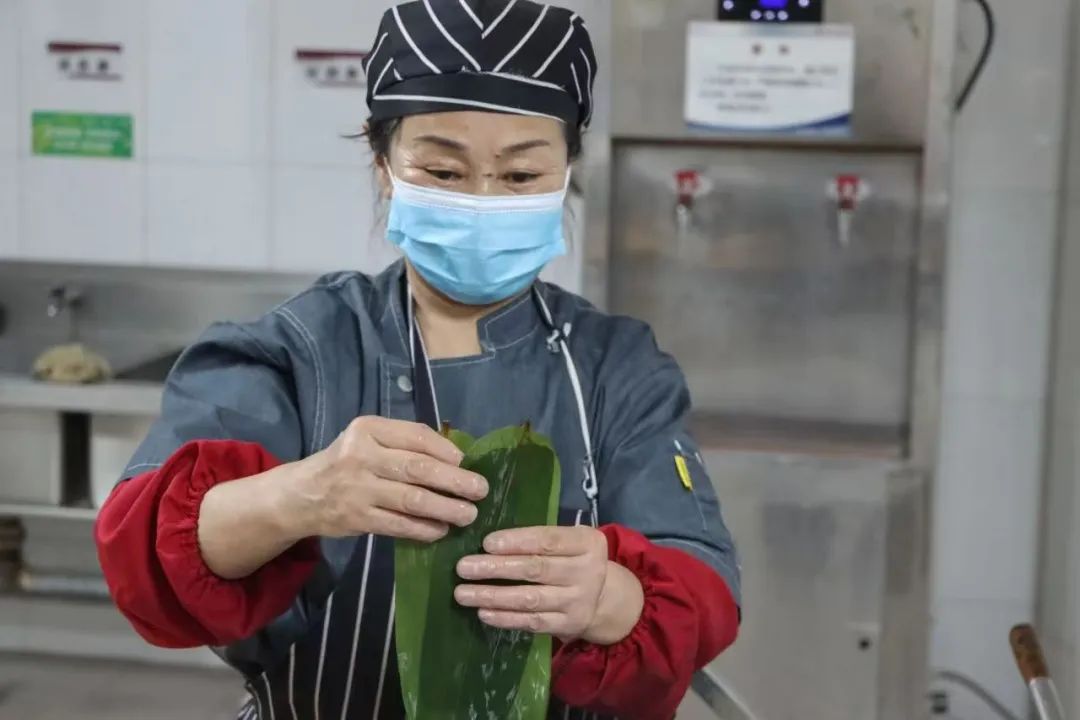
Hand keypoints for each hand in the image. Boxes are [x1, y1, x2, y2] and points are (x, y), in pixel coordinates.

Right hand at [292, 417, 487, 541]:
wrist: (302, 495)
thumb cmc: (348, 463)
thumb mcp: (369, 441)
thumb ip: (405, 445)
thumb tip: (458, 460)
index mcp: (368, 429)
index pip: (417, 436)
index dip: (447, 451)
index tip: (468, 463)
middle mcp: (361, 456)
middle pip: (418, 468)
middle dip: (455, 480)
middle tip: (481, 490)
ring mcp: (358, 489)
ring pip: (412, 500)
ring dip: (446, 508)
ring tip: (469, 514)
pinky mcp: (357, 519)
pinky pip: (399, 525)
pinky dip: (424, 529)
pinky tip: (441, 530)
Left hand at [454, 526, 644, 644]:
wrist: (605, 597)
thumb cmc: (573, 559)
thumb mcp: (569, 540)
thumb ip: (539, 538)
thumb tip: (487, 542)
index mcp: (586, 543)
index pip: (549, 540)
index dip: (517, 541)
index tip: (486, 543)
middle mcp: (586, 572)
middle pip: (536, 569)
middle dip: (496, 568)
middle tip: (463, 567)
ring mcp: (577, 602)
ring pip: (530, 599)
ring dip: (493, 596)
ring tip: (463, 593)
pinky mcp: (567, 625)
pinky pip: (532, 623)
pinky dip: (505, 618)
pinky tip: (483, 612)